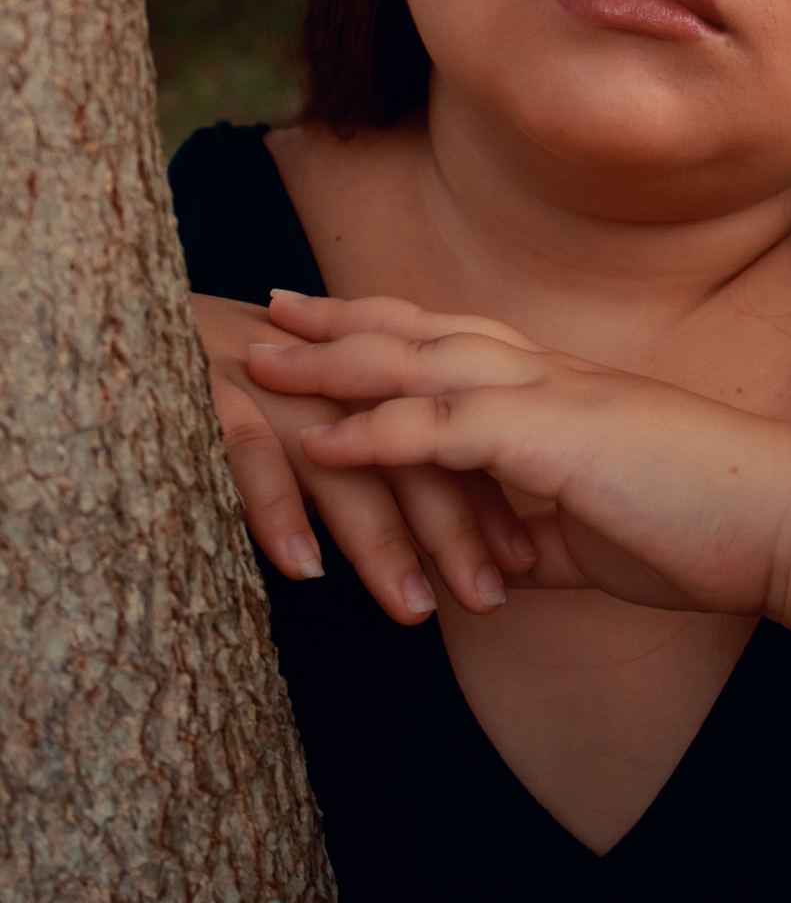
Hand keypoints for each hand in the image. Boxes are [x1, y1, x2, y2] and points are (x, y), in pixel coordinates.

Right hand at [191, 291, 536, 623]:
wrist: (130, 314)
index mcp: (363, 370)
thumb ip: (373, 456)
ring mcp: (272, 384)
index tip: (527, 563)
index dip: (489, 495)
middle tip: (491, 599)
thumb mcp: (315, 411)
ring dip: (383, 537)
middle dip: (457, 526)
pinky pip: (249, 455)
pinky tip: (304, 570)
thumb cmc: (233, 379)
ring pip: (342, 462)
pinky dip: (277, 509)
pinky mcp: (208, 395)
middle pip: (412, 449)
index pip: (447, 433)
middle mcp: (329, 375)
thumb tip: (435, 535)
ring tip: (416, 608)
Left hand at [249, 291, 790, 617]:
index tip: (329, 319)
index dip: (388, 327)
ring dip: (337, 362)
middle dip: (342, 321)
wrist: (784, 519)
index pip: (454, 341)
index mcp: (559, 389)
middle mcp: (546, 375)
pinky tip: (324, 440)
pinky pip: (445, 428)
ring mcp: (550, 398)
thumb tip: (477, 571)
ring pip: (422, 362)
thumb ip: (532, 538)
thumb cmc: (702, 524)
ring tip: (266, 361)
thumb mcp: (594, 534)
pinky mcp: (555, 438)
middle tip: (270, 307)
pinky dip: (378, 431)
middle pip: (422, 331)